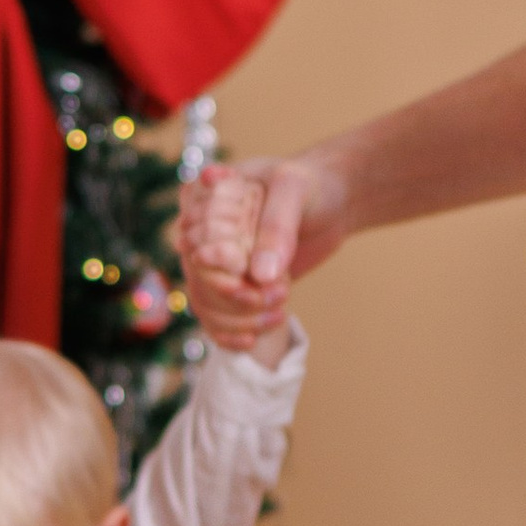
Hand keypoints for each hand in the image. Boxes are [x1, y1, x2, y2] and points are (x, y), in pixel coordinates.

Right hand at [176, 153, 349, 348]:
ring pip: (203, 300)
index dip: (215, 263)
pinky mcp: (235, 283)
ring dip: (236, 318)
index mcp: (208, 198)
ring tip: (279, 312)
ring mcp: (218, 260)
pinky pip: (215, 315)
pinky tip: (252, 340)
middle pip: (196, 275)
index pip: (192, 238)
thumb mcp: (294, 190)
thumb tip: (260, 276)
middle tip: (278, 294)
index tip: (247, 270)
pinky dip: (228, 333)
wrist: (333, 203)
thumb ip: (276, 227)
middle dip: (232, 294)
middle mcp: (205, 231)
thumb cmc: (311, 185)